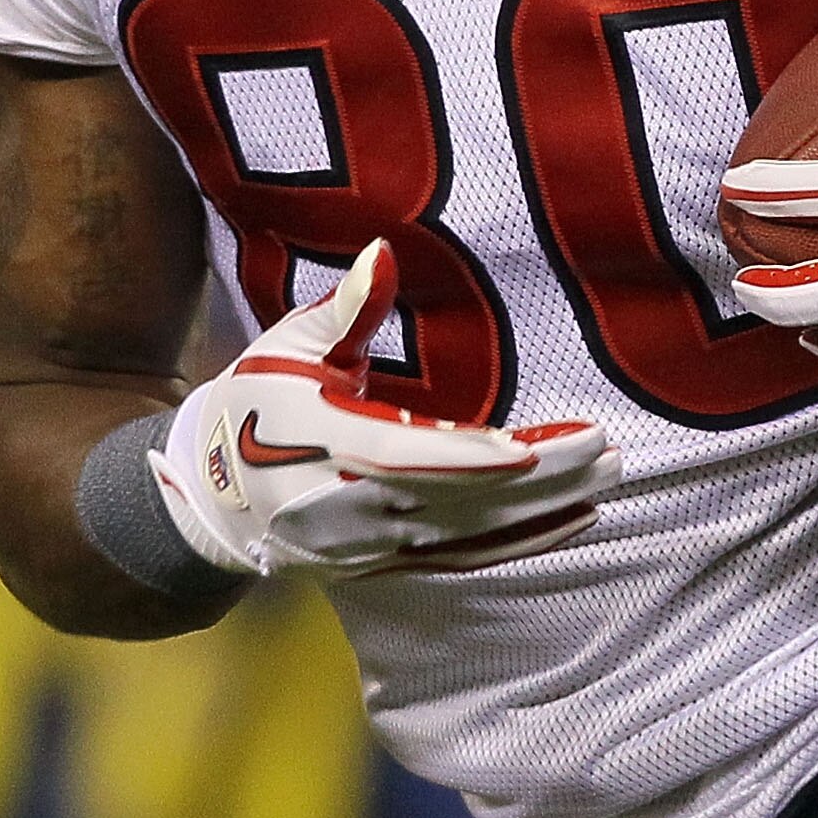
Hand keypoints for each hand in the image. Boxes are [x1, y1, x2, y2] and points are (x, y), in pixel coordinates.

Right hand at [154, 242, 612, 577]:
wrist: (210, 496)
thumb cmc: (254, 403)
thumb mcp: (287, 346)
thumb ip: (345, 308)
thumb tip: (384, 253)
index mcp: (320, 445)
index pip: (409, 458)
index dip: (476, 458)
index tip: (541, 444)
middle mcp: (345, 507)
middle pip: (457, 499)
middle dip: (538, 480)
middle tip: (607, 451)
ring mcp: (366, 545)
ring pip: (470, 533)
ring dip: (544, 509)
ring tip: (606, 477)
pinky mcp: (384, 564)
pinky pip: (464, 557)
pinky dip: (521, 541)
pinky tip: (573, 519)